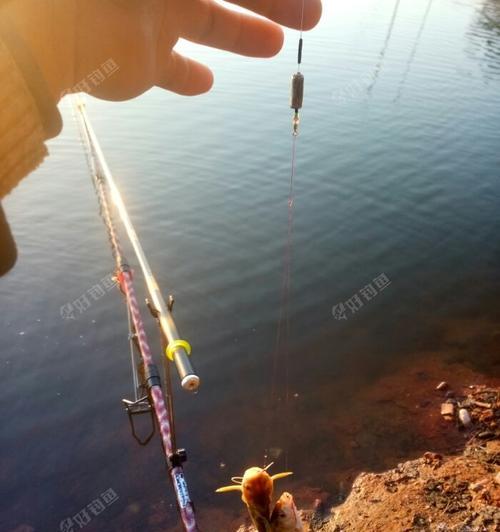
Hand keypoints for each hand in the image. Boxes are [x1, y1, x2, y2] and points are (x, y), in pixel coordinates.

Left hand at [3, 0, 321, 100]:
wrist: (53, 28)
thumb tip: (229, 45)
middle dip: (275, 1)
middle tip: (313, 16)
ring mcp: (156, 18)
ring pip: (211, 25)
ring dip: (245, 35)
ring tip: (277, 46)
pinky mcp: (144, 61)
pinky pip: (171, 69)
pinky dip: (189, 77)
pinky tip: (206, 83)